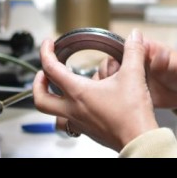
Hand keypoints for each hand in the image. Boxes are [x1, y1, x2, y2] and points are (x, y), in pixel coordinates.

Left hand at [32, 29, 160, 150]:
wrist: (139, 141)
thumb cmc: (132, 114)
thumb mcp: (133, 75)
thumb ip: (133, 52)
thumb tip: (134, 36)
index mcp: (78, 92)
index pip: (51, 69)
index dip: (45, 53)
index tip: (47, 44)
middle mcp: (74, 109)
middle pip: (40, 98)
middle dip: (38, 83)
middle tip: (44, 72)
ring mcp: (79, 122)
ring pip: (53, 114)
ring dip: (51, 100)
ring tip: (59, 89)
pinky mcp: (88, 131)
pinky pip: (69, 122)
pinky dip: (69, 111)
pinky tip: (82, 104)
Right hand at [98, 35, 176, 111]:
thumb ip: (166, 61)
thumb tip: (160, 54)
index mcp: (142, 49)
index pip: (120, 49)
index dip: (115, 59)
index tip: (115, 70)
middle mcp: (133, 62)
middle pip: (110, 64)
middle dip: (107, 74)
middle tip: (110, 85)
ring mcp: (131, 78)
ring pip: (110, 80)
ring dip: (106, 87)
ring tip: (108, 97)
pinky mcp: (131, 93)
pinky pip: (116, 94)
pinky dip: (110, 99)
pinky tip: (108, 107)